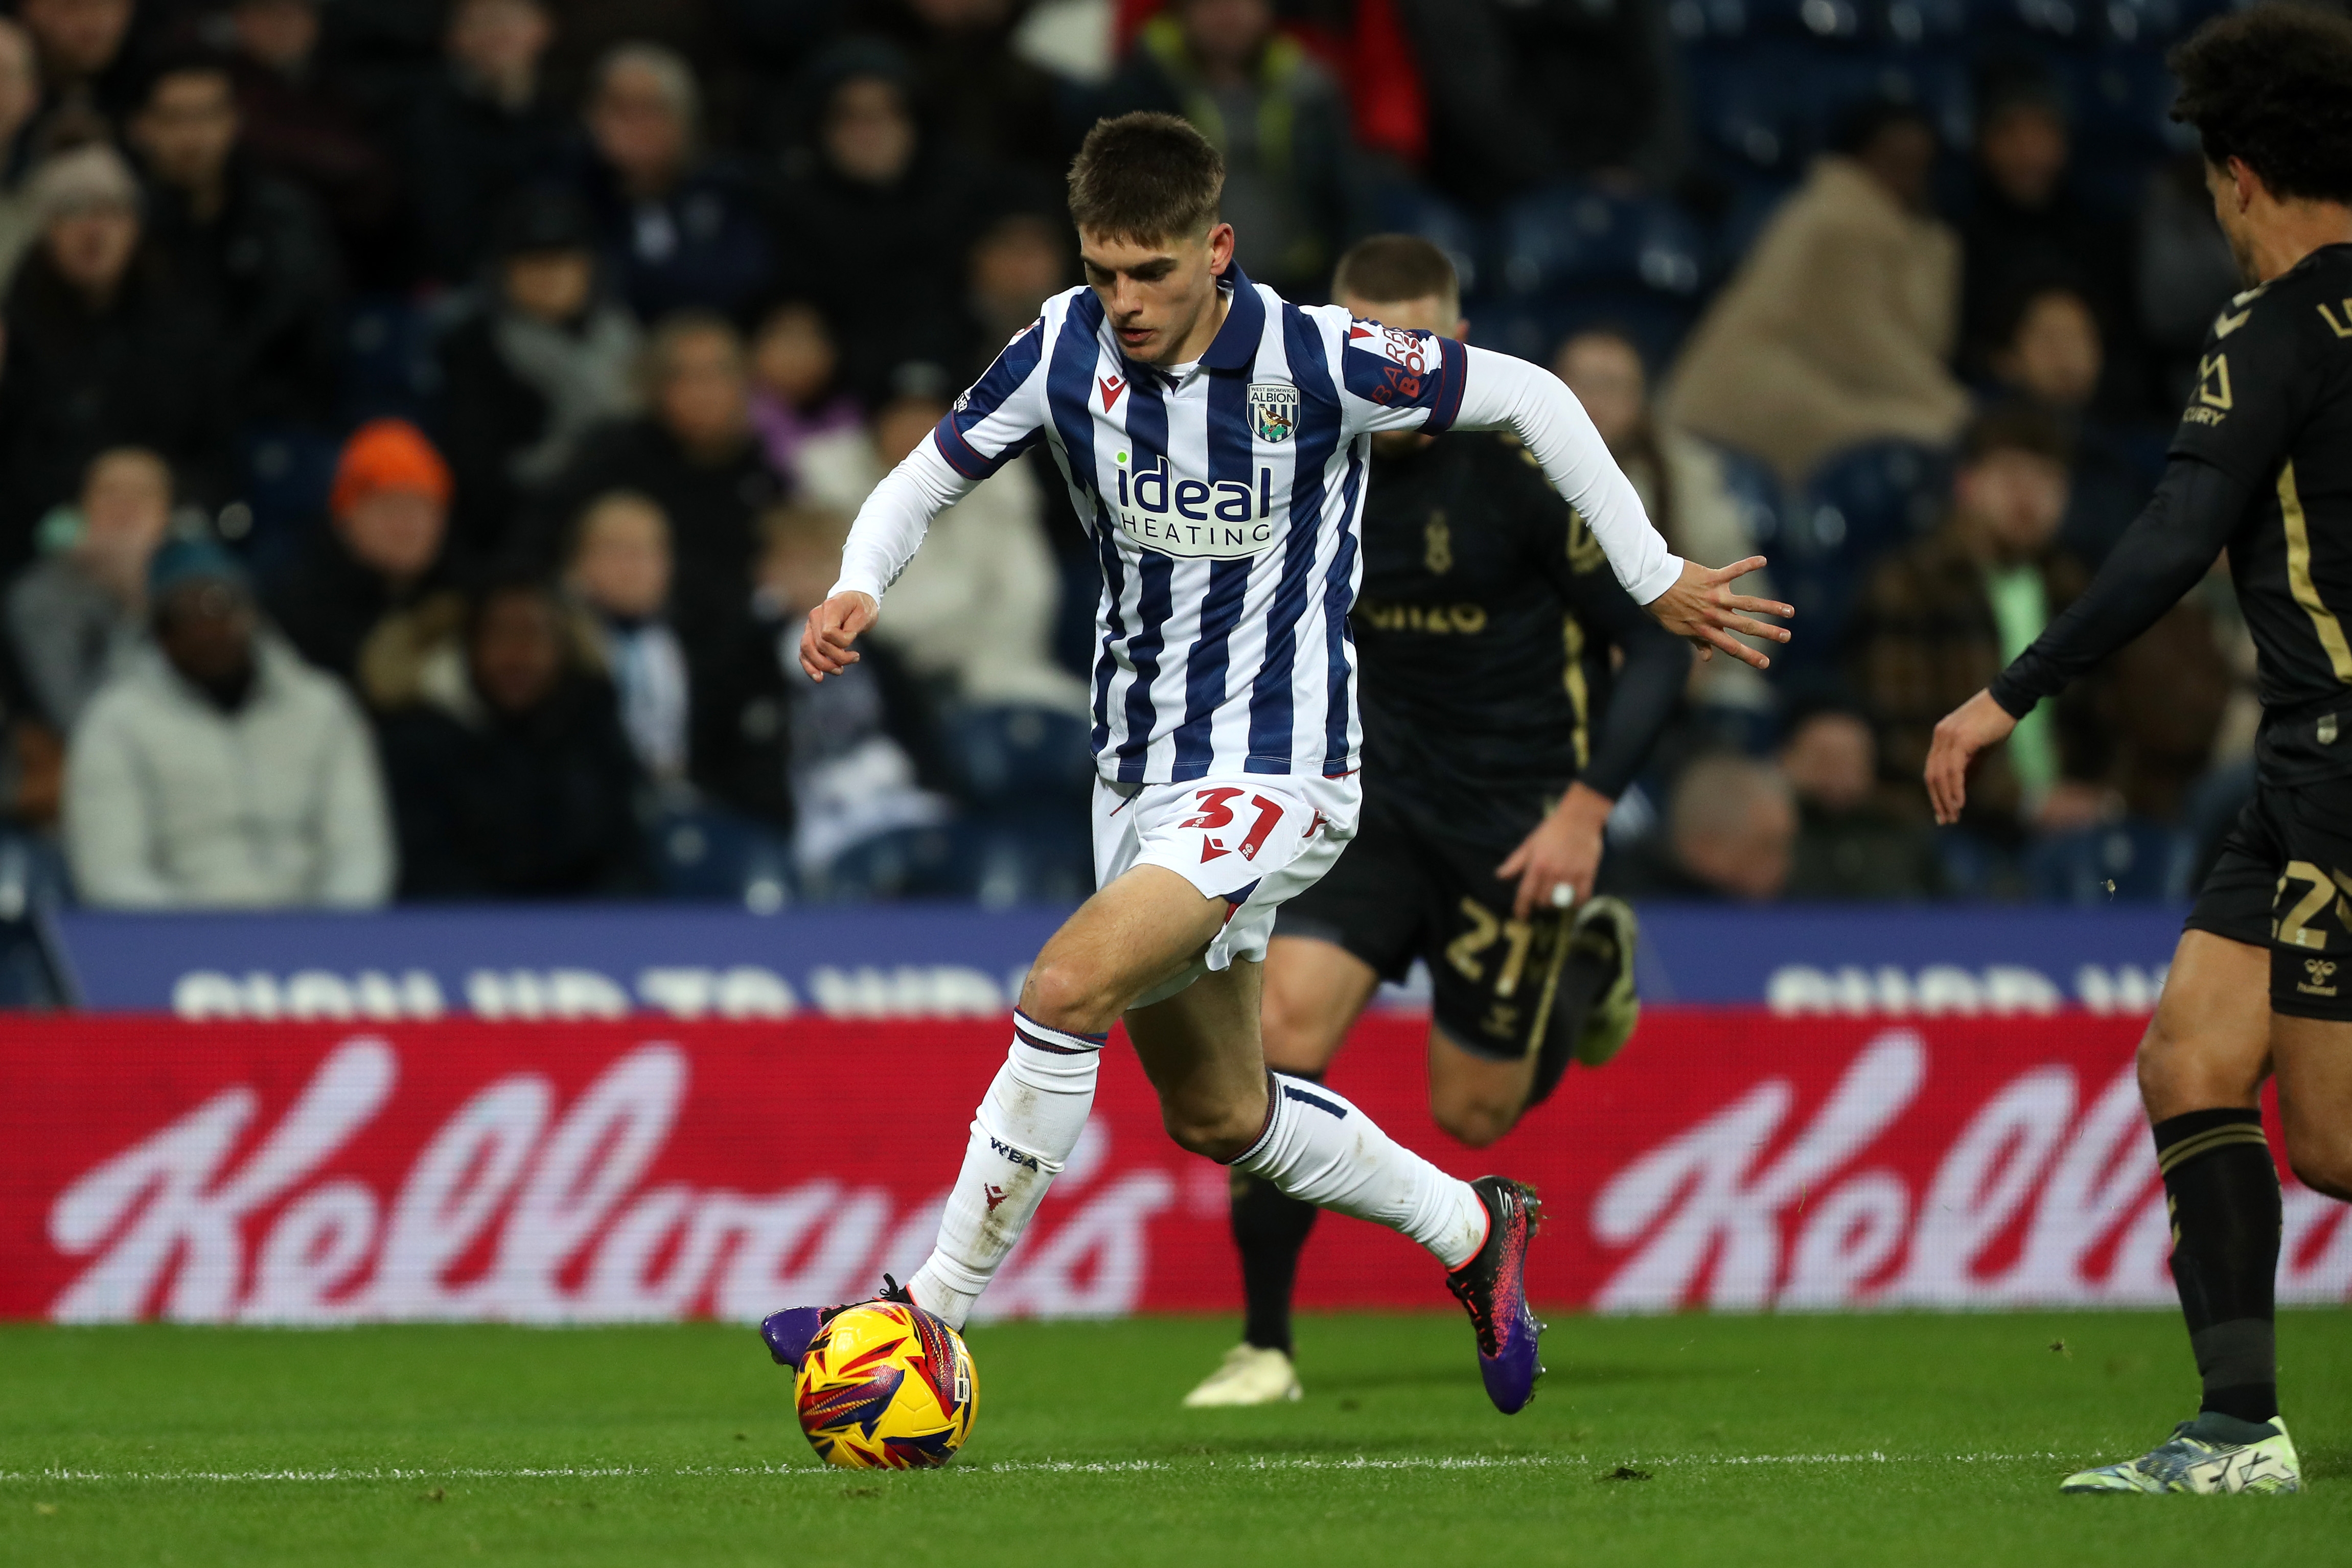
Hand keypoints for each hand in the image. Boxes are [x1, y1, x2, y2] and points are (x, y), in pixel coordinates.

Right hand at [798, 590, 877, 680]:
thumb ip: (852, 629)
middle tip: (854, 659)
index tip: (855, 644)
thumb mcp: (865, 614)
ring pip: (807, 650)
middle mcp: (815, 616)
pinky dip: (809, 666)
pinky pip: (804, 653)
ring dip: (823, 665)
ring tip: (839, 671)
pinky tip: (818, 677)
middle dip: (837, 658)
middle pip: (819, 644)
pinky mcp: (810, 635)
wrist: (855, 599)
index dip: (842, 643)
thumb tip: (842, 644)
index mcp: (829, 607)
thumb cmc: (862, 607)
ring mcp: (810, 626)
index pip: (828, 633)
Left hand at [1497, 781, 1612, 919]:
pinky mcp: (1587, 873)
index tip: (1521, 917)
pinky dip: (1576, 902)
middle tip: (1542, 896)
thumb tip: (1500, 876)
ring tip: (1557, 897)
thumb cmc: (1551, 830)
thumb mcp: (1530, 844)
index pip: (1525, 894)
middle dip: (1540, 902)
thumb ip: (1515, 862)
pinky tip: (1573, 897)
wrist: (1579, 818)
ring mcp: (1571, 874)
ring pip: (1561, 902)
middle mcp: (1553, 872)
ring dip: (1557, 903)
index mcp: (1537, 865)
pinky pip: (1581, 898)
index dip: (1521, 909)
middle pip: (1543, 901)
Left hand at [1646, 556, 1791, 669]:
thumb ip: (1697, 642)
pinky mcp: (1712, 577)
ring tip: (1789, 611)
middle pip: (1746, 626)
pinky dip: (1749, 564)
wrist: (1651, 583)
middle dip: (1768, 633)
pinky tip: (1763, 561)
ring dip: (1771, 607)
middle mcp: (1713, 615)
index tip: (1766, 664)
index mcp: (1705, 630)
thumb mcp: (1678, 630)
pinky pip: (1734, 570)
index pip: (1731, 647)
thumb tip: (1708, 658)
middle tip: (1787, 637)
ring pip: (1748, 603)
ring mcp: (1714, 596)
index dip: (1749, 656)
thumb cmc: (1663, 608)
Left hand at [1924, 688, 2017, 825]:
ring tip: (1953, 816)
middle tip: (1946, 820)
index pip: (1932, 770)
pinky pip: (1954, 770)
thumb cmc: (1997, 723)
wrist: (2009, 699)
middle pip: (1932, 775)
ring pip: (1941, 775)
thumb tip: (1963, 788)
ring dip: (1946, 799)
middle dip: (1938, 800)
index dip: (1935, 793)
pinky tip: (1959, 803)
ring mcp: (1948, 737)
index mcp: (1941, 737)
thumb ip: (1970, 766)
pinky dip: (1955, 789)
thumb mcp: (1980, 749)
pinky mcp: (1961, 740)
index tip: (1941, 811)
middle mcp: (1940, 737)